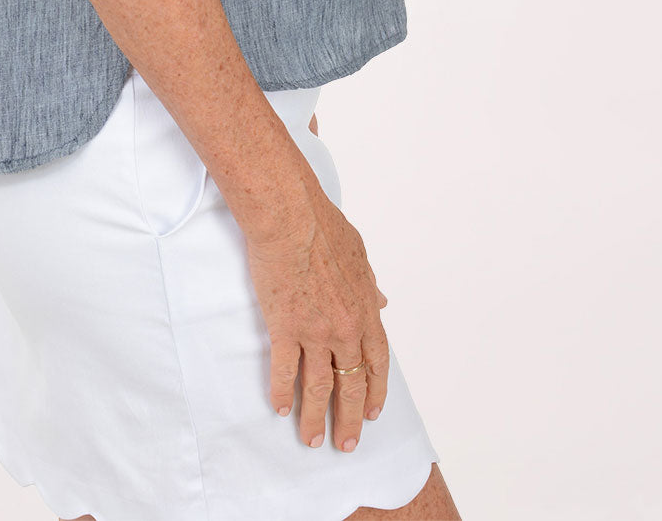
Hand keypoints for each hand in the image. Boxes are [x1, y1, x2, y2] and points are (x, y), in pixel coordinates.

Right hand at [244, 188, 389, 453]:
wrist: (290, 216)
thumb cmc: (322, 225)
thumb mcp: (359, 254)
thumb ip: (370, 284)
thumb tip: (382, 300)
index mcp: (365, 309)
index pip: (376, 362)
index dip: (374, 391)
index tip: (370, 413)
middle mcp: (344, 327)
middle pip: (351, 384)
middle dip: (349, 419)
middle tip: (346, 444)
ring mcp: (315, 330)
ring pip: (319, 387)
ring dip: (315, 417)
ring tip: (311, 440)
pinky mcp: (285, 327)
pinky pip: (285, 370)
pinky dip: (282, 392)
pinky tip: (279, 408)